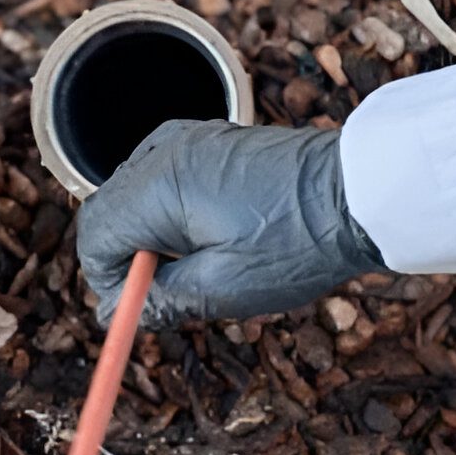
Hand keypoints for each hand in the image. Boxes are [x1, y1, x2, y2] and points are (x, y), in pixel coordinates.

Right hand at [76, 119, 385, 328]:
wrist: (361, 193)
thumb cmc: (299, 240)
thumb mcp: (223, 288)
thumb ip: (158, 300)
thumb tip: (113, 314)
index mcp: (158, 185)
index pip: (94, 235)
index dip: (106, 281)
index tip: (137, 308)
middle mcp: (162, 151)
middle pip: (105, 211)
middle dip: (122, 258)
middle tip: (163, 294)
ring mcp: (184, 139)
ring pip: (129, 195)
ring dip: (144, 236)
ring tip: (194, 265)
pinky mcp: (205, 140)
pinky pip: (158, 178)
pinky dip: (164, 212)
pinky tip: (204, 235)